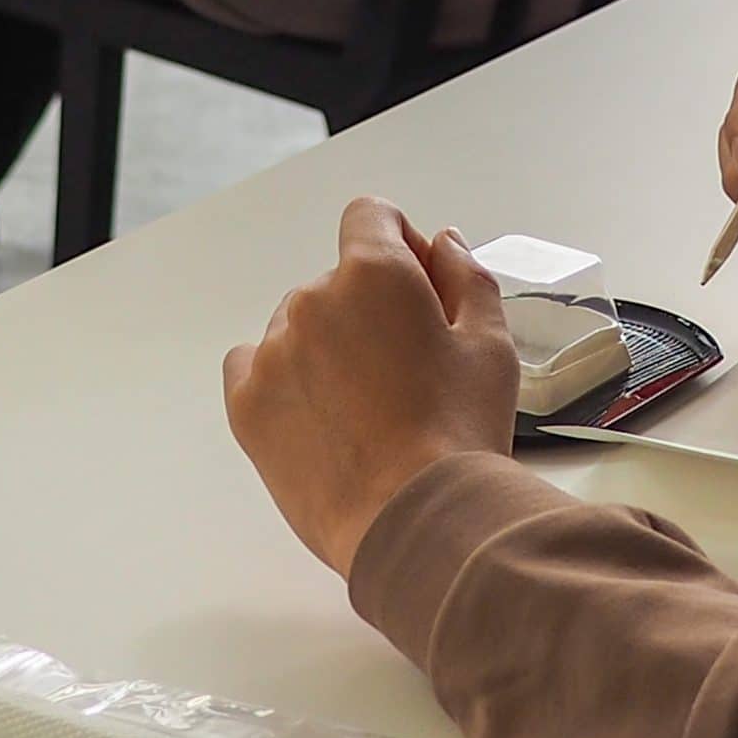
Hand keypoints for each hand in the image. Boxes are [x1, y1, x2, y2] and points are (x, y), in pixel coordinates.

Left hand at [225, 198, 520, 575]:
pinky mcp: (247, 404)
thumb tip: (442, 243)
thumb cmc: (459, 434)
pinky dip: (282, 378)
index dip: (400, 243)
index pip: (370, 216)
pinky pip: (253, 365)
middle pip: (337, 280)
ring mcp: (272, 353)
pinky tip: (321, 414)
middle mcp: (312, 300)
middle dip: (369, 307)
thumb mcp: (491, 343)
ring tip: (368, 407)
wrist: (414, 521)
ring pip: (298, 324)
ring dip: (327, 345)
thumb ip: (466, 276)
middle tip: (407, 368)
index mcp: (374, 273)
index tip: (419, 286)